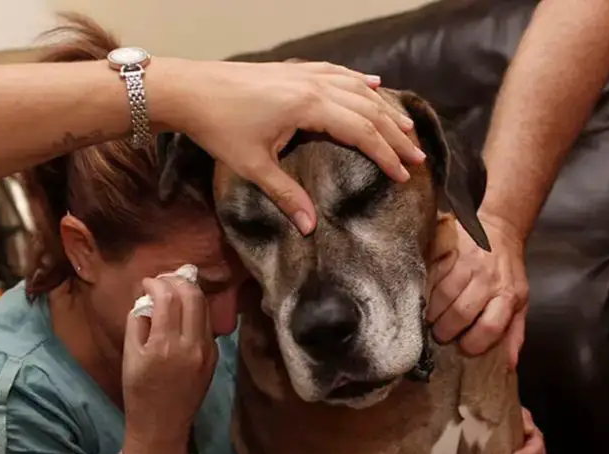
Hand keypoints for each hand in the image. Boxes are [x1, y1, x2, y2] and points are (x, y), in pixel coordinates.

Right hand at [122, 275, 216, 447]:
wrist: (162, 426)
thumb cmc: (139, 392)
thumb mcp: (129, 356)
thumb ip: (138, 322)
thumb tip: (148, 299)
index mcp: (165, 345)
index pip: (168, 297)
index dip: (156, 283)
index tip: (146, 283)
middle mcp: (191, 344)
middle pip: (193, 295)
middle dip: (177, 280)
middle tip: (162, 280)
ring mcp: (207, 351)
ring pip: (204, 307)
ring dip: (189, 293)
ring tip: (173, 290)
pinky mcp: (214, 357)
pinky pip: (207, 325)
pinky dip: (195, 312)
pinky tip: (183, 313)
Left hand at [159, 58, 425, 234]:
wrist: (189, 90)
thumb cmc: (219, 128)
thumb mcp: (253, 167)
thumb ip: (286, 195)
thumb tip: (311, 228)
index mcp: (308, 107)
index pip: (361, 131)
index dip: (386, 154)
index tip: (404, 174)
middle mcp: (313, 85)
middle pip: (368, 108)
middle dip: (396, 133)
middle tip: (419, 155)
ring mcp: (303, 73)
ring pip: (357, 87)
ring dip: (384, 107)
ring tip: (406, 126)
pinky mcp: (292, 70)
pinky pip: (337, 73)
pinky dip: (359, 81)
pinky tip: (374, 83)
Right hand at [426, 215, 528, 368]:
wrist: (500, 232)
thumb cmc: (507, 275)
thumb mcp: (519, 304)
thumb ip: (513, 334)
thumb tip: (509, 365)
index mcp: (508, 296)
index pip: (489, 328)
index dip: (471, 344)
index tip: (461, 347)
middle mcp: (489, 280)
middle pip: (460, 314)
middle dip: (445, 331)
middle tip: (440, 334)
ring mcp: (468, 263)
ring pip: (441, 296)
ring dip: (431, 313)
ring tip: (431, 319)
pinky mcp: (451, 250)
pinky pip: (432, 276)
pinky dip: (426, 291)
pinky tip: (426, 298)